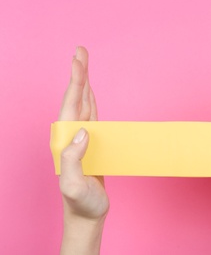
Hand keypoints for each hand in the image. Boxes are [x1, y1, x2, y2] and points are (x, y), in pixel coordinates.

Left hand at [59, 47, 108, 254]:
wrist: (87, 212)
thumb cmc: (81, 202)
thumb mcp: (73, 185)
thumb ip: (73, 158)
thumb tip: (82, 131)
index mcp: (65, 141)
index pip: (71, 106)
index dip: (75, 82)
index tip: (78, 61)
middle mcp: (70, 135)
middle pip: (75, 98)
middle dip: (78, 73)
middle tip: (81, 51)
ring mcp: (80, 137)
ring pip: (83, 103)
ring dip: (84, 82)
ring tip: (84, 64)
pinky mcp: (91, 142)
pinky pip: (92, 115)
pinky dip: (92, 99)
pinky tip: (92, 92)